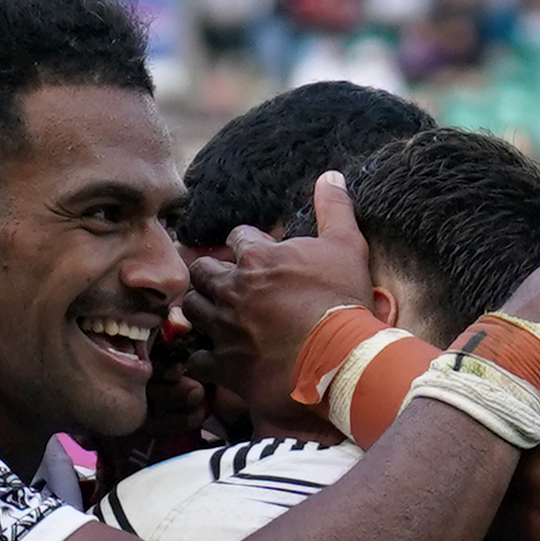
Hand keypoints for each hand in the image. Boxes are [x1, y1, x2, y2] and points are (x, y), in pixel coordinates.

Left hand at [206, 173, 388, 439]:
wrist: (338, 360)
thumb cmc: (342, 302)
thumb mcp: (347, 246)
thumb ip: (335, 208)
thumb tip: (331, 175)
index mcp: (257, 258)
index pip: (237, 237)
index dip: (247, 245)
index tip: (256, 256)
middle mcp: (233, 289)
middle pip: (202, 270)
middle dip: (211, 274)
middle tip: (226, 285)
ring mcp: (224, 328)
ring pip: (193, 309)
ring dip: (203, 310)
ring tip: (215, 316)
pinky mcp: (224, 365)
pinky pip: (196, 359)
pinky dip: (203, 358)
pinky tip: (215, 358)